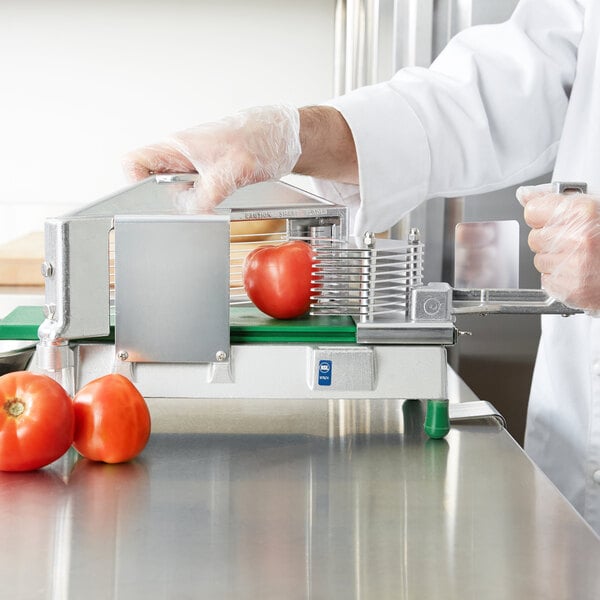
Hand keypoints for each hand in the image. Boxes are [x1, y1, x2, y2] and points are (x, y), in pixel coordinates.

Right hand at [122, 105, 300, 209]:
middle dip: (176, 200)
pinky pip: (197, 194)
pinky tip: (225, 195)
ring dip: (196, 202)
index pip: (134, 163)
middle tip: (201, 198)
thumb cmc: (262, 139)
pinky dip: (208, 202)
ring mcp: (194, 165)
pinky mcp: (208, 174)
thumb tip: (191, 214)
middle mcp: (181, 155)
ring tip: (221, 190)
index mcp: (177, 145)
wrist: (285, 138)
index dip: (134, 184)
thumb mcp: (233, 170)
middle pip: (155, 186)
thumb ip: (206, 195)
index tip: (150, 202)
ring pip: (179, 193)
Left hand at [517, 183, 599, 313]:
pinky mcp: (569, 288)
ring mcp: (571, 265)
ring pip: (539, 260)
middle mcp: (575, 238)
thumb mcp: (593, 208)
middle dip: (550, 239)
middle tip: (574, 240)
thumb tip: (525, 194)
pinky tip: (579, 271)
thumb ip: (555, 200)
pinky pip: (546, 280)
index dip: (542, 215)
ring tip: (580, 256)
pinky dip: (559, 277)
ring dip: (554, 259)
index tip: (552, 219)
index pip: (532, 210)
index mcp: (582, 213)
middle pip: (534, 237)